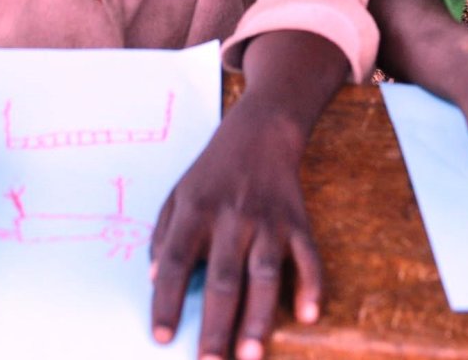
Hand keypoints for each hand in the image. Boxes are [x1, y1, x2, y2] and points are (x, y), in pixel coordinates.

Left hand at [149, 102, 319, 359]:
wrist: (262, 130)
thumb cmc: (213, 171)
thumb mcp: (178, 193)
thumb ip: (164, 236)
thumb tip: (156, 280)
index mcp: (196, 209)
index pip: (178, 260)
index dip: (168, 300)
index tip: (162, 337)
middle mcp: (232, 216)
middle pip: (223, 277)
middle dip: (216, 324)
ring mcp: (268, 220)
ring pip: (263, 273)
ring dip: (257, 317)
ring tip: (249, 356)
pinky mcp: (298, 221)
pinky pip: (307, 256)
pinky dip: (311, 285)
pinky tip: (308, 315)